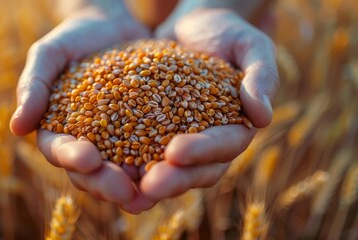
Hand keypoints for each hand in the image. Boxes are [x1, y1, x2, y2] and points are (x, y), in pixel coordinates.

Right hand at [9, 5, 155, 212]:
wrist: (110, 27)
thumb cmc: (73, 38)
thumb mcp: (49, 54)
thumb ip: (33, 86)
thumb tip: (16, 128)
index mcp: (58, 130)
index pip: (60, 150)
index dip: (72, 158)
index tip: (88, 158)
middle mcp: (87, 142)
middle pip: (91, 173)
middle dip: (106, 183)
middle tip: (125, 191)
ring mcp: (116, 141)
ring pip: (122, 171)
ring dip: (135, 186)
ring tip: (152, 192)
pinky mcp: (144, 132)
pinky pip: (151, 152)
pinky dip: (160, 163)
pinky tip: (176, 170)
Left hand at [135, 8, 278, 207]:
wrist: (192, 29)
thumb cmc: (226, 34)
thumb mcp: (249, 45)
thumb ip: (261, 76)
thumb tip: (263, 117)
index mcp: (235, 128)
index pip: (224, 146)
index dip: (202, 151)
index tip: (176, 151)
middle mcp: (208, 143)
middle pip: (195, 171)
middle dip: (173, 180)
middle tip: (148, 186)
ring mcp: (179, 140)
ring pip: (166, 171)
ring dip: (145, 183)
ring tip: (123, 189)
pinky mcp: (152, 133)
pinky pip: (140, 153)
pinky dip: (125, 163)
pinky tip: (103, 166)